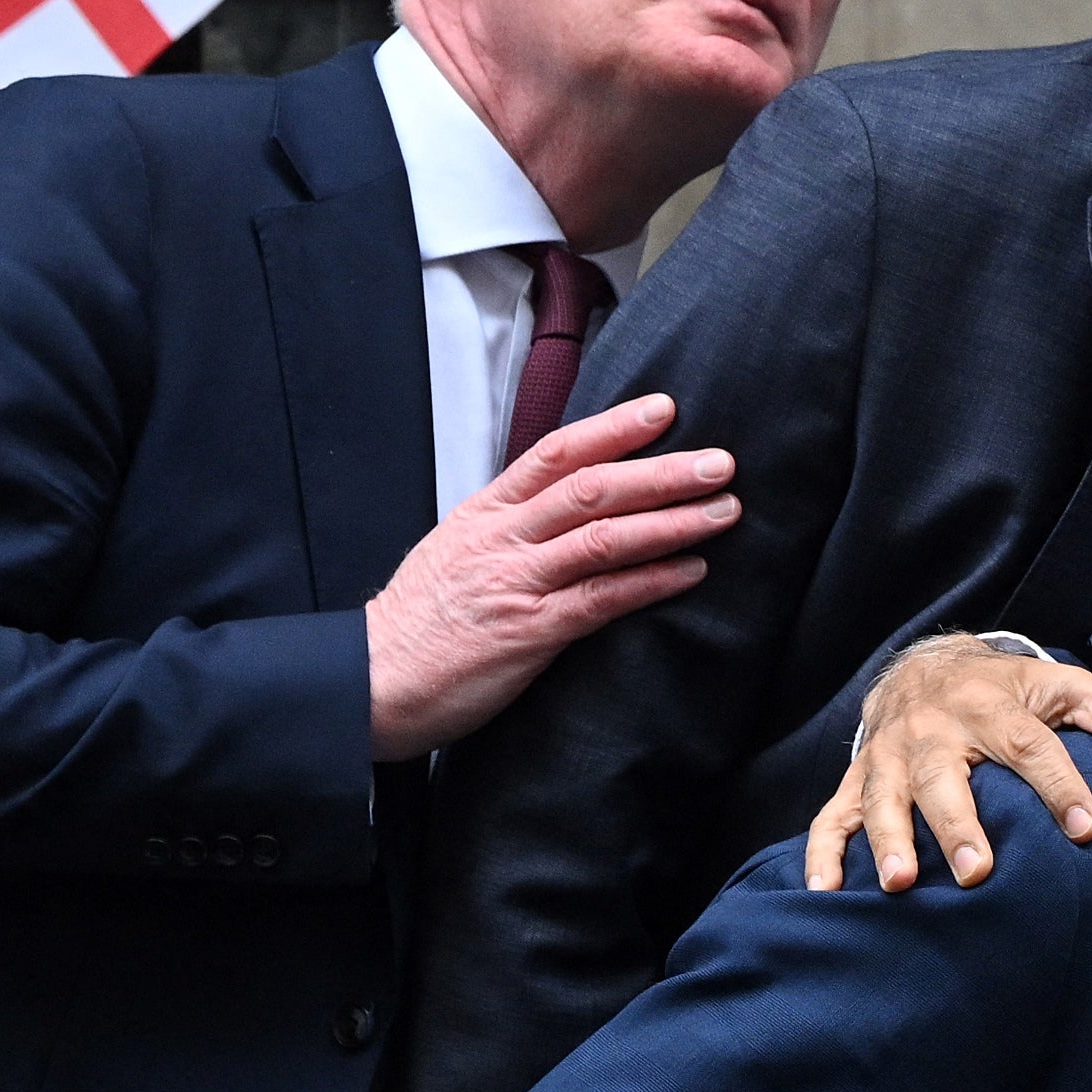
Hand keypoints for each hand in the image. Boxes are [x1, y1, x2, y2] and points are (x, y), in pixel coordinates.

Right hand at [367, 397, 738, 757]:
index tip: (664, 409)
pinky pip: (599, 600)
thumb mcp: (455, 553)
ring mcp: (515, 584)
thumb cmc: (417, 623)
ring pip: (603, 537)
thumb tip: (568, 504)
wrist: (367, 683)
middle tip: (722, 460)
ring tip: (724, 510)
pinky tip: (691, 571)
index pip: (556, 454)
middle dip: (662, 471)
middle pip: (592, 488)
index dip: (613, 428)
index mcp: (484, 513)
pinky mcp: (527, 633)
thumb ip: (509, 525)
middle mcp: (501, 539)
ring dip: (671, 521)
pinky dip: (650, 581)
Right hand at [806, 639, 1091, 891]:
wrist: (921, 667)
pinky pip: (831, 819)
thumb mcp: (1061, 687)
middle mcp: (933, 731)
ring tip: (901, 884)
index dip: (1060, 785)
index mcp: (991, 705)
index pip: (1030, 746)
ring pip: (884, 799)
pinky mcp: (856, 782)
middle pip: (944, 778)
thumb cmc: (1004, 692)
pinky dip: (823, 855)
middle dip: (959, 826)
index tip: (1087, 828)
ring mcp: (888, 759)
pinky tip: (827, 893)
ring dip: (888, 842)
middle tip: (978, 871)